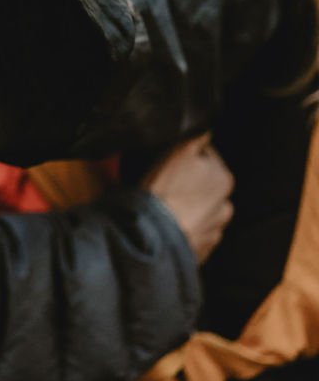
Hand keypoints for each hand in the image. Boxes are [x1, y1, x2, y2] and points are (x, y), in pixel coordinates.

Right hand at [142, 134, 233, 263]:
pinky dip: (183, 230)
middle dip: (190, 185)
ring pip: (200, 212)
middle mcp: (226, 207)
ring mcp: (214, 232)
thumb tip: (208, 128)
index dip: (187, 157)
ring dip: (188, 209)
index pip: (207, 158)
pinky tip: (167, 226)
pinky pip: (192, 235)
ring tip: (165, 209)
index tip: (170, 163)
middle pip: (205, 187)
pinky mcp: (201, 252)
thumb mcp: (180, 152)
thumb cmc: (166, 190)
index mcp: (225, 179)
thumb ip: (199, 136)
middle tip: (165, 185)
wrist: (153, 236)